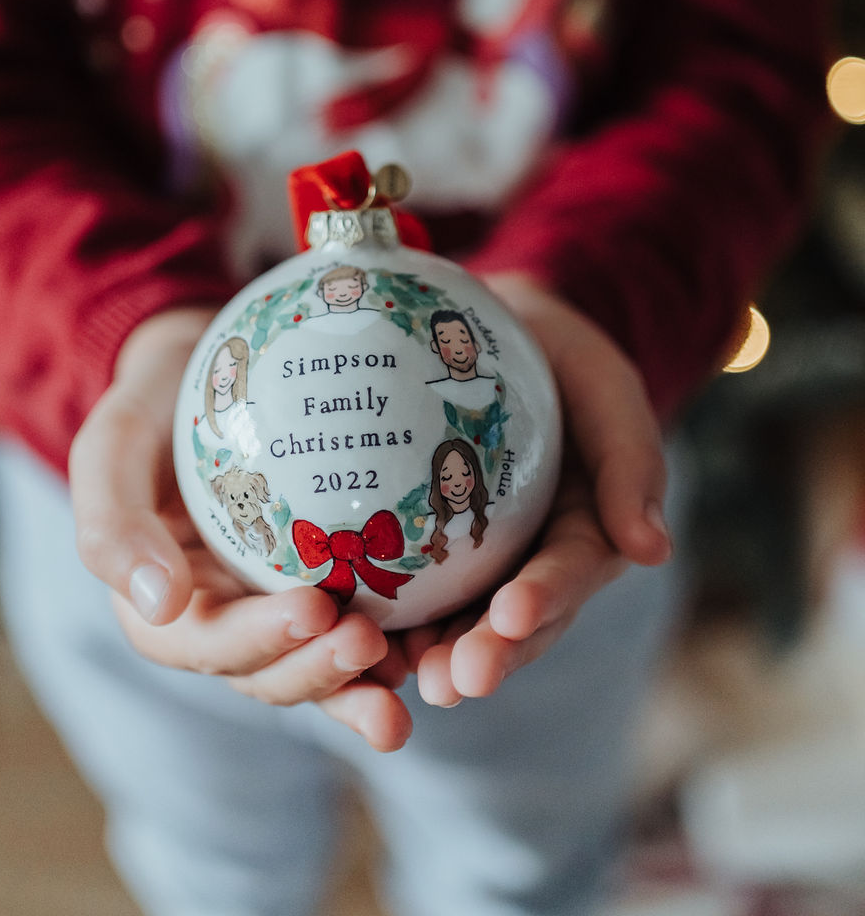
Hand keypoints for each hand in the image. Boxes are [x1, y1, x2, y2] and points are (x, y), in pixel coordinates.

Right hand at [68, 308, 412, 751]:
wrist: (200, 369)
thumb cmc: (151, 404)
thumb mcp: (113, 445)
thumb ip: (114, 521)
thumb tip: (159, 604)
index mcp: (163, 608)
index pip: (206, 644)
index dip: (259, 640)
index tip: (314, 606)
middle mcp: (222, 621)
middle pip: (269, 670)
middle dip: (319, 672)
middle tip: (370, 642)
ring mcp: (272, 607)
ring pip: (317, 663)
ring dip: (361, 683)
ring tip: (414, 673)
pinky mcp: (322, 584)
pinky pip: (358, 620)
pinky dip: (395, 642)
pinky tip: (440, 637)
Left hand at [408, 273, 671, 707]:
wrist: (503, 332)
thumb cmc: (563, 359)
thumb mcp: (607, 388)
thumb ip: (631, 459)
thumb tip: (654, 551)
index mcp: (587, 529)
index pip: (569, 571)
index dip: (544, 598)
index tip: (513, 616)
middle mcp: (535, 558)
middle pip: (516, 618)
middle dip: (489, 652)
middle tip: (453, 681)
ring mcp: (484, 559)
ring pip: (465, 618)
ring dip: (440, 654)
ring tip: (409, 678)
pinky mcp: (434, 545)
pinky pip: (415, 586)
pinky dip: (394, 617)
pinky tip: (358, 637)